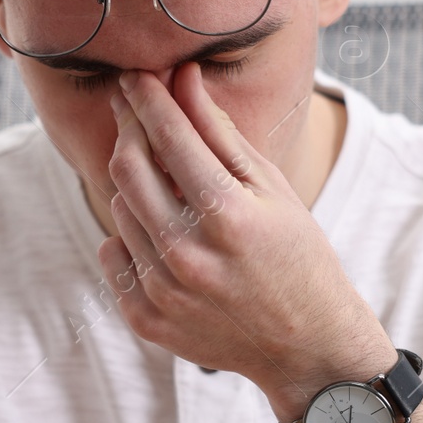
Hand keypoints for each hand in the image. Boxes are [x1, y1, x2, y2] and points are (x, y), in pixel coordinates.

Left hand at [96, 63, 394, 420]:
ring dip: (133, 184)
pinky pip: (114, 256)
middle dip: (127, 128)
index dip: (147, 98)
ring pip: (119, 209)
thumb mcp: (273, 189)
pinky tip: (159, 230)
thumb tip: (182, 78)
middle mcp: (188, 255)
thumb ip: (220, 134)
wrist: (308, 346)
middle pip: (128, 168)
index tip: (134, 75)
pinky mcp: (148, 321)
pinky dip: (128, 235)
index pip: (168, 137)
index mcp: (227, 215)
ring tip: (162, 178)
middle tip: (132, 108)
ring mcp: (164, 293)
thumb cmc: (298, 256)